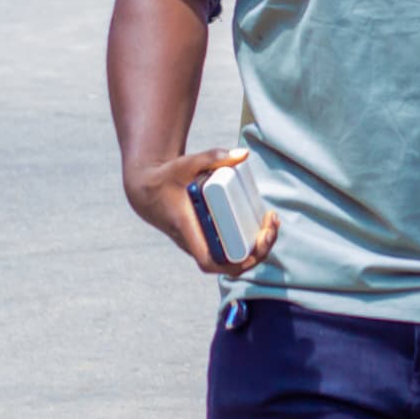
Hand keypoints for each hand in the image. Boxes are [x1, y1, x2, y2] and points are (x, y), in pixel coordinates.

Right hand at [120, 145, 279, 275]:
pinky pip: (230, 248)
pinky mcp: (206, 237)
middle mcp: (194, 242)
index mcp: (187, 230)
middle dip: (259, 250)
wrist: (146, 190)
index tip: (258, 245)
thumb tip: (244, 154)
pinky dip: (249, 240)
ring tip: (272, 220)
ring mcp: (200, 242)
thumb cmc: (166, 178)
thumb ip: (212, 156)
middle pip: (230, 264)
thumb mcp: (186, 164)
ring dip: (258, 246)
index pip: (209, 261)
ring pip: (233, 258)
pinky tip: (263, 222)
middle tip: (272, 222)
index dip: (235, 264)